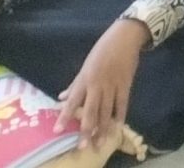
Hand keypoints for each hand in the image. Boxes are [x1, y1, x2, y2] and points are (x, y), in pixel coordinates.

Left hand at [58, 18, 144, 145]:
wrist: (125, 36)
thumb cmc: (103, 49)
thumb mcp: (85, 65)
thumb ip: (75, 83)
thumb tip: (61, 97)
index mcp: (85, 79)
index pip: (72, 102)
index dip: (65, 116)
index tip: (58, 131)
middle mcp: (97, 85)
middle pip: (91, 112)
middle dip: (87, 130)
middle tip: (84, 147)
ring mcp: (113, 85)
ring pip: (107, 111)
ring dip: (103, 128)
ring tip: (100, 143)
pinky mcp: (126, 84)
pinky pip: (123, 103)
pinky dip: (120, 115)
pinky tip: (117, 127)